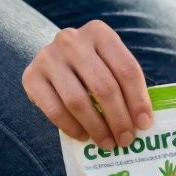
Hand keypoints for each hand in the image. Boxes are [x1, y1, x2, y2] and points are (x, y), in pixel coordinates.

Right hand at [22, 21, 152, 147]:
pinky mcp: (30, 76)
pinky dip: (72, 127)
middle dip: (118, 118)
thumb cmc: (92, 64)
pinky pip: (54, 109)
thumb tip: (143, 122)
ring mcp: (48, 57)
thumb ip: (125, 84)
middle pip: (103, 87)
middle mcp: (71, 40)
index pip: (126, 70)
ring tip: (107, 143)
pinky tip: (84, 136)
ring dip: (96, 127)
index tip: (145, 124)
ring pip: (78, 100)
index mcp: (99, 32)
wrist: (53, 57)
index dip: (138, 100)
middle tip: (126, 140)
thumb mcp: (110, 63)